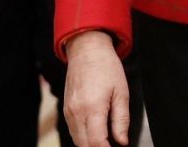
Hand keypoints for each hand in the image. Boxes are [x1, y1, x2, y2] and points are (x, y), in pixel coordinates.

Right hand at [64, 31, 129, 146]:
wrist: (87, 50)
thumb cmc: (106, 67)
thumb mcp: (121, 93)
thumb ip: (121, 120)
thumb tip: (122, 141)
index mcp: (92, 107)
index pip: (97, 143)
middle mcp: (77, 111)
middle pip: (85, 145)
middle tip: (112, 145)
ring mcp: (69, 111)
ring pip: (77, 141)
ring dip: (91, 145)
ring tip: (106, 141)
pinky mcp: (66, 109)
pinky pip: (73, 131)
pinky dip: (84, 138)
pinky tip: (96, 134)